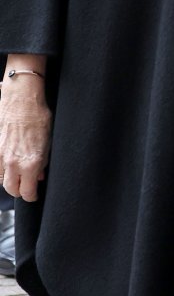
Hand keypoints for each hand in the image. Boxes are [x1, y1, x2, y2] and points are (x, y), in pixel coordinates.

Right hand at [0, 78, 51, 202]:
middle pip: (11, 190)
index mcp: (30, 163)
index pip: (27, 192)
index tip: (34, 194)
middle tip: (26, 187)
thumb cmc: (38, 117)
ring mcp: (0, 156)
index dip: (31, 196)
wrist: (21, 99)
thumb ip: (42, 163)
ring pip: (1, 180)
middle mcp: (13, 163)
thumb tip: (38, 176)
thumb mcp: (47, 142)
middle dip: (20, 191)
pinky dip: (2, 170)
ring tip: (17, 176)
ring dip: (9, 180)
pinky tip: (9, 165)